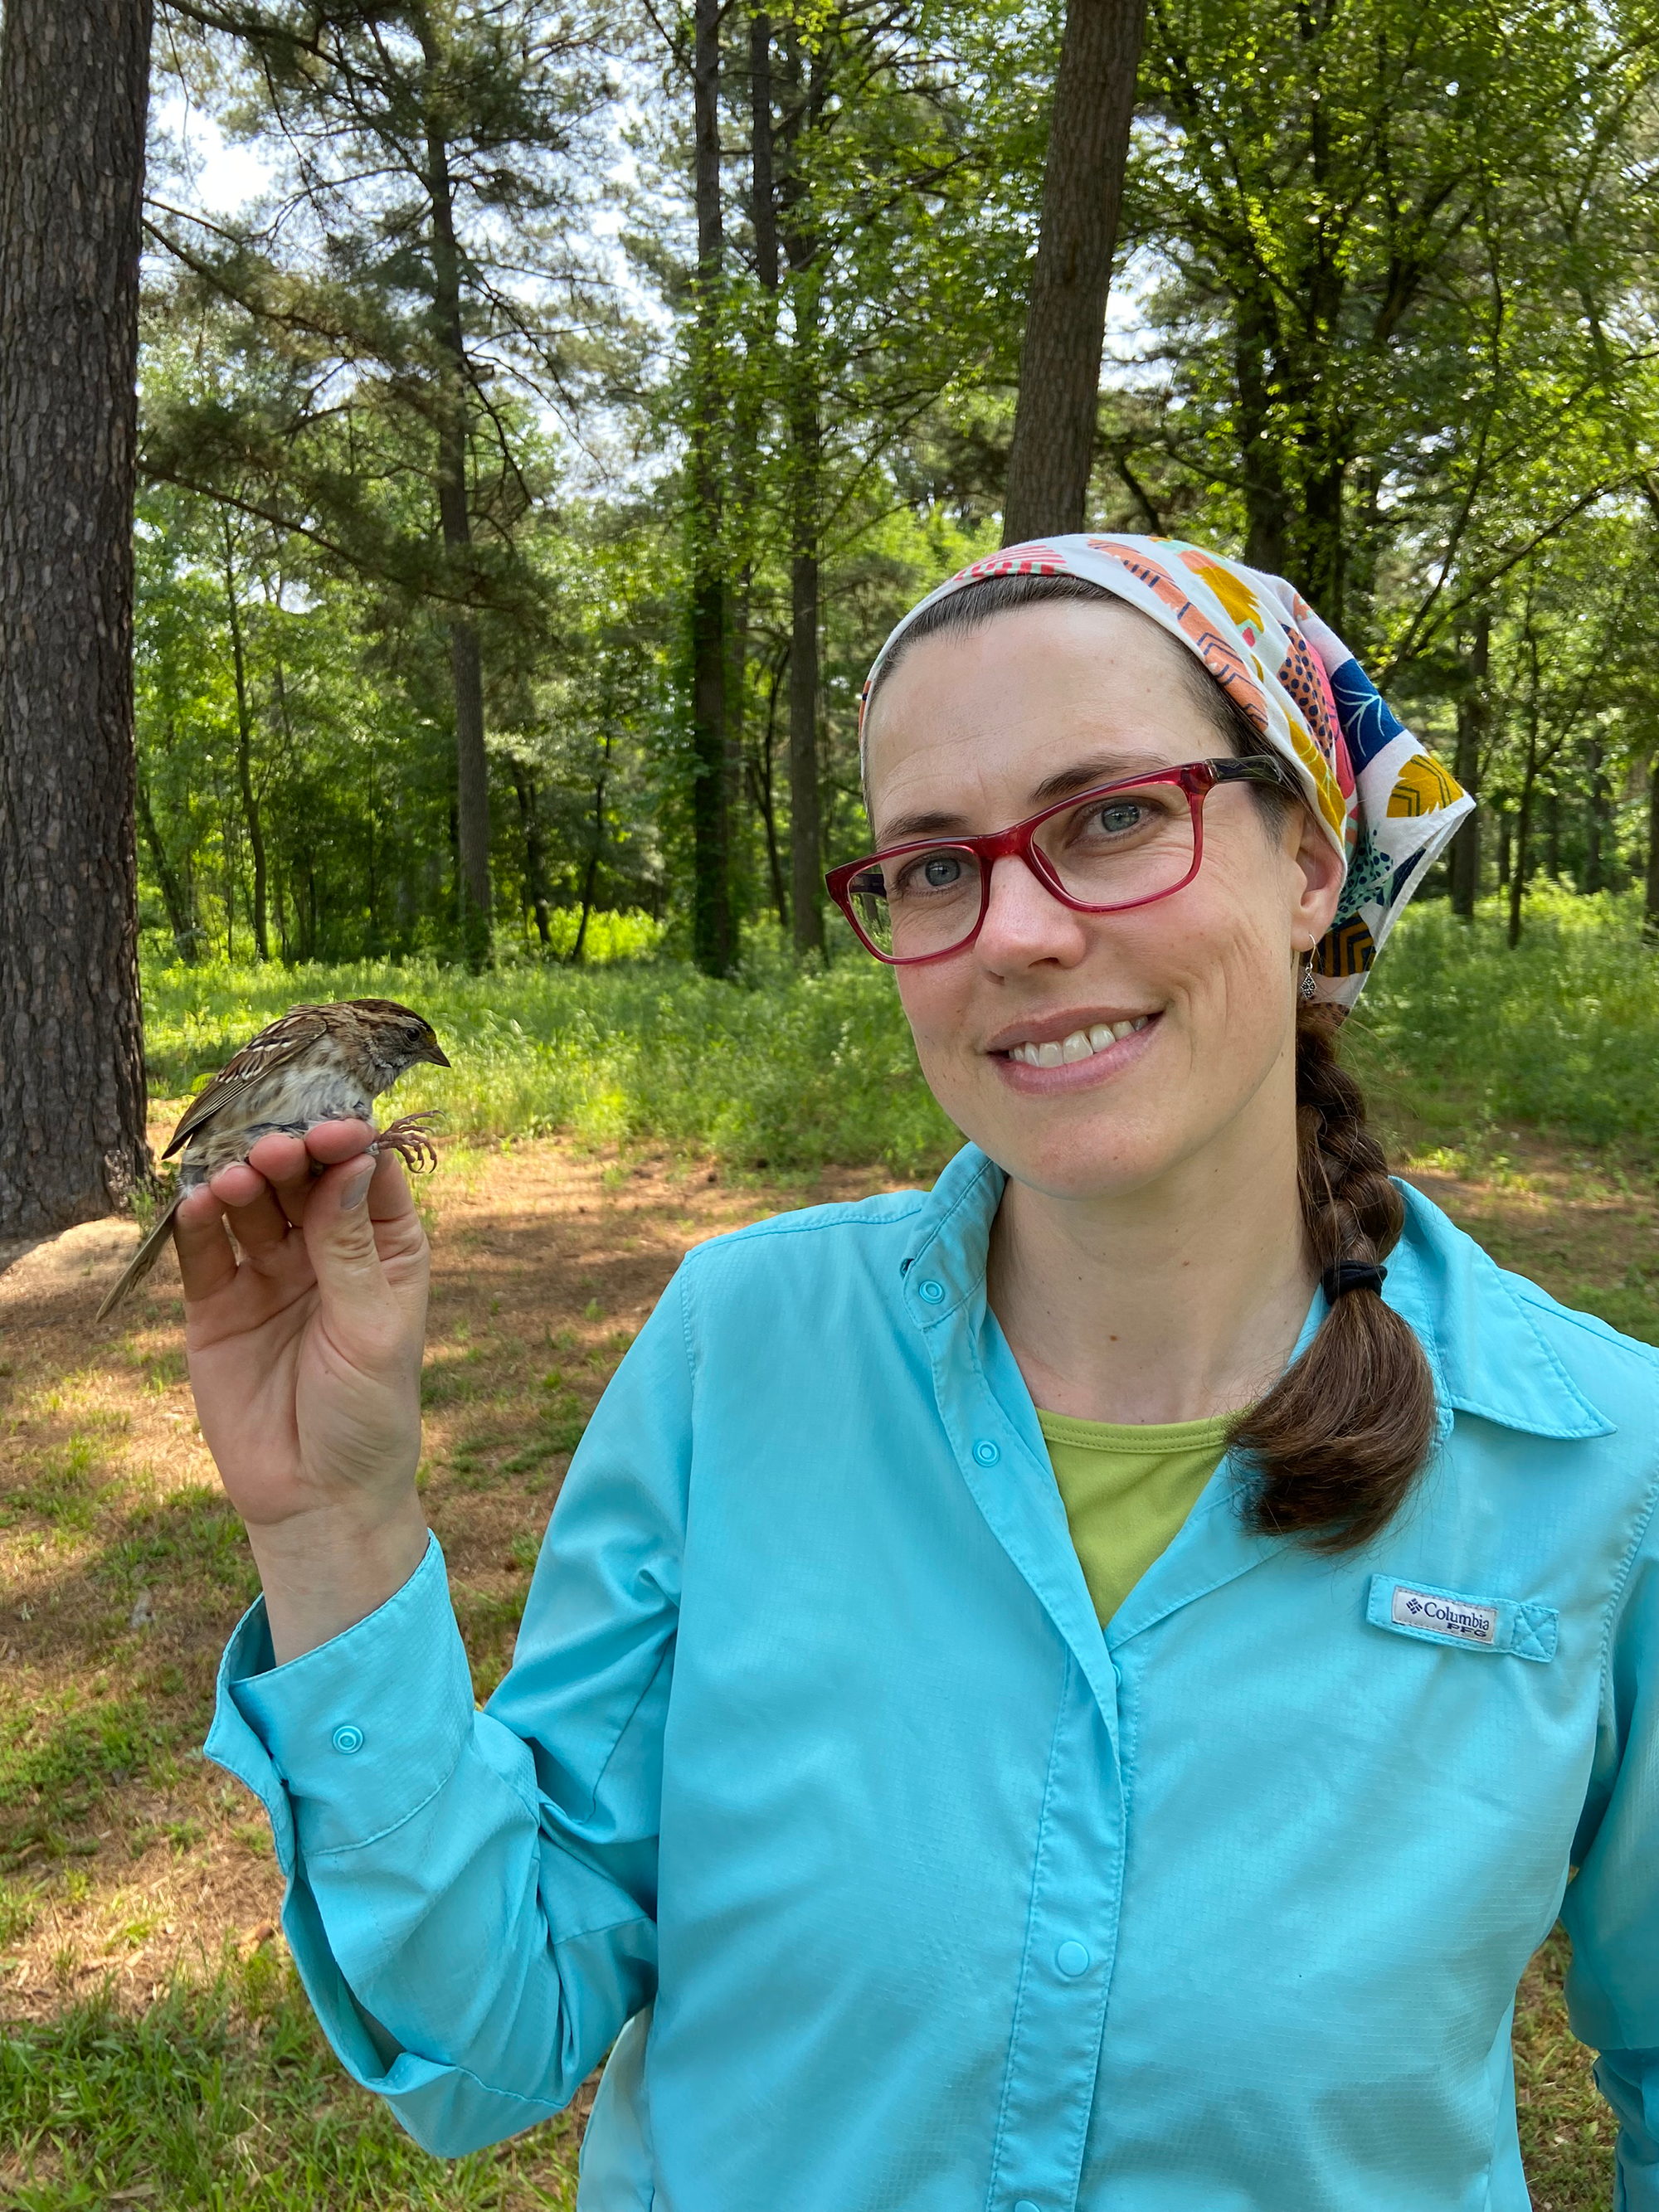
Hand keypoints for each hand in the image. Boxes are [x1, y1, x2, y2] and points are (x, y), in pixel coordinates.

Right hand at [177, 1120, 430, 1662]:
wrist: (316, 1497)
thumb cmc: (368, 1415)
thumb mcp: (371, 1329)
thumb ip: (350, 1249)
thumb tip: (351, 1162)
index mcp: (383, 1248)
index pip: (366, 1174)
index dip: (349, 1144)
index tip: (333, 1128)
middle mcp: (325, 1248)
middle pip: (303, 1178)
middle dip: (290, 1155)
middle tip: (275, 1149)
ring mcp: (269, 1271)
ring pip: (251, 1204)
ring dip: (243, 1181)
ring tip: (238, 1178)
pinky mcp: (218, 1302)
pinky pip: (204, 1249)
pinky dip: (198, 1222)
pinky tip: (198, 1204)